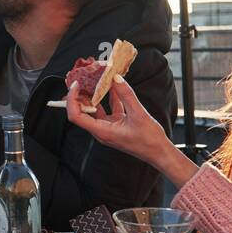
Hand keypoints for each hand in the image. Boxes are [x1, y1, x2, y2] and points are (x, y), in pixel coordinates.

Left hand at [64, 75, 200, 189]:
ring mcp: (108, 129)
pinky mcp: (116, 126)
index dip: (72, 100)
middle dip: (80, 96)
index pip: (76, 116)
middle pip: (82, 112)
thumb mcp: (139, 114)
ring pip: (95, 110)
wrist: (159, 153)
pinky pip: (108, 111)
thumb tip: (116, 79)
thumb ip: (126, 95)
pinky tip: (113, 88)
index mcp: (102, 131)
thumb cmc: (149, 141)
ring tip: (95, 81)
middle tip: (83, 80)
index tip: (76, 86)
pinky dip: (109, 100)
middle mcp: (102, 131)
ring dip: (94, 96)